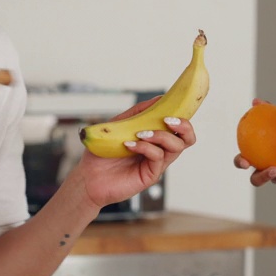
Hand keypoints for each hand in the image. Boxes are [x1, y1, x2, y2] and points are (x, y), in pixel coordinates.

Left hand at [67, 97, 196, 208]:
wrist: (88, 177)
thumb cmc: (103, 152)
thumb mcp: (119, 125)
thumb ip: (139, 113)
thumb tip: (159, 99)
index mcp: (156, 138)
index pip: (179, 127)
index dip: (183, 116)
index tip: (175, 104)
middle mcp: (160, 151)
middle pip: (187, 139)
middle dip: (184, 126)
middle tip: (168, 120)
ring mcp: (156, 164)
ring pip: (176, 147)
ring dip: (161, 135)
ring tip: (141, 133)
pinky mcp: (150, 175)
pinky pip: (157, 157)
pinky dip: (146, 147)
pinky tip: (130, 145)